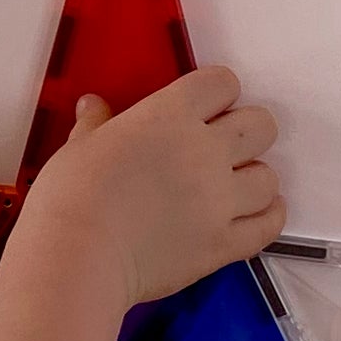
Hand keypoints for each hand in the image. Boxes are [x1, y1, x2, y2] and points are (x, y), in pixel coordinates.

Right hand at [20, 68, 284, 310]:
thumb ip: (97, 124)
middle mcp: (207, 151)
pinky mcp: (225, 244)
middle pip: (261, 125)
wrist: (78, 257)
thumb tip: (94, 106)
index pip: (222, 83)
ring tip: (232, 188)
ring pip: (269, 177)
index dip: (217, 92)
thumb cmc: (71, 196)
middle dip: (247, 131)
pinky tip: (253, 215)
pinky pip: (269, 225)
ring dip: (254, 178)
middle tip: (221, 147)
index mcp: (171, 116)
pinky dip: (267, 217)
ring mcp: (221, 200)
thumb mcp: (78, 148)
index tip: (204, 107)